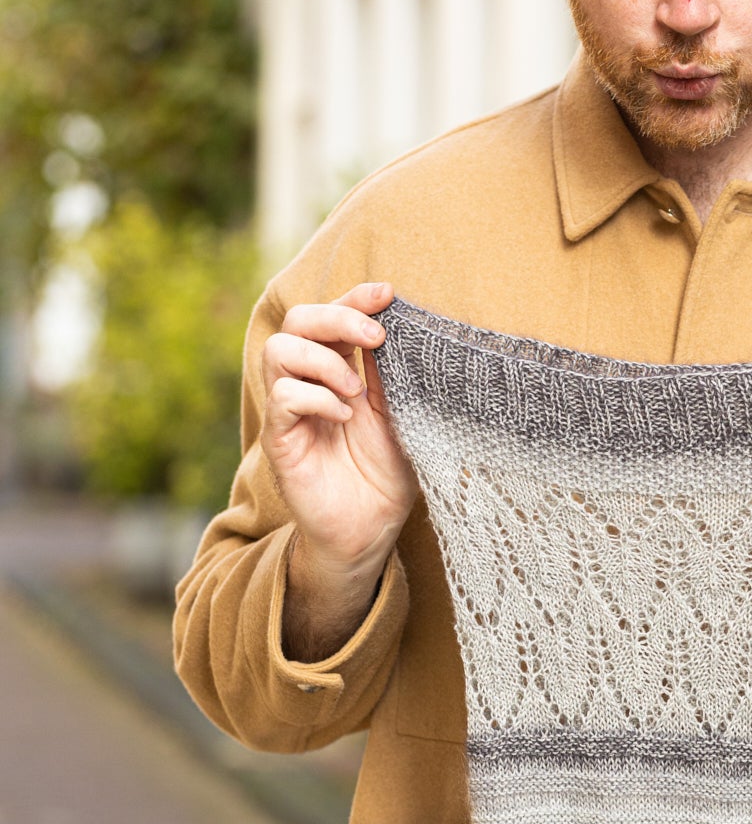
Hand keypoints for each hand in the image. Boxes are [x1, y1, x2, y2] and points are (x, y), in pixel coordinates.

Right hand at [260, 281, 415, 579]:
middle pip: (297, 320)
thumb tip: (394, 322)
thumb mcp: (400, 412)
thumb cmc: (387, 472)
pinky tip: (344, 419)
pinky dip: (317, 398)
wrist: (372, 530)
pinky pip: (283, 397)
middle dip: (337, 317)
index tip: (388, 294)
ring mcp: (290, 411)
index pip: (332, 315)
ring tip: (356, 392)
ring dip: (324, 361)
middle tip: (374, 339)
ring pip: (279, 350)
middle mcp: (307, 382)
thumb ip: (390, 371)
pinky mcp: (280, 440)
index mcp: (338, 369)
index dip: (355, 297)